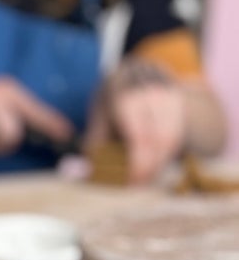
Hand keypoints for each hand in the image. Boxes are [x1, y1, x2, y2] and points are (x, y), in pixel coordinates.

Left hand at [86, 59, 186, 184]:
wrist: (134, 73)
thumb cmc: (111, 103)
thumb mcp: (97, 118)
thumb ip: (94, 144)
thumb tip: (81, 173)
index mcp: (125, 98)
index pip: (139, 137)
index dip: (138, 163)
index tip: (131, 182)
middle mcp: (149, 94)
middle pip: (158, 139)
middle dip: (149, 168)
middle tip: (137, 186)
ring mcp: (167, 96)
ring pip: (171, 138)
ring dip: (160, 163)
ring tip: (145, 179)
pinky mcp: (178, 103)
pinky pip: (177, 133)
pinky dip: (167, 154)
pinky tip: (155, 166)